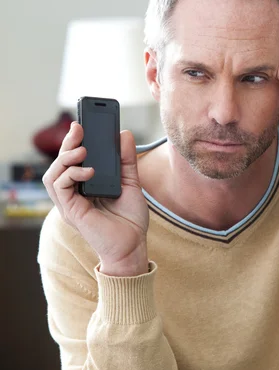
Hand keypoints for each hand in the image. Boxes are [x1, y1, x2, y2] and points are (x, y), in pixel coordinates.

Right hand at [42, 122, 148, 275]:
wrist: (134, 245)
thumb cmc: (130, 218)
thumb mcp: (131, 182)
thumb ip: (126, 159)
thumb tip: (124, 134)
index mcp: (86, 184)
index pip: (72, 159)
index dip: (73, 141)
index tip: (82, 123)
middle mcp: (74, 192)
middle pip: (60, 163)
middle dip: (67, 143)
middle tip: (79, 128)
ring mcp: (70, 203)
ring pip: (52, 174)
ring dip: (65, 158)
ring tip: (82, 151)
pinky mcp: (71, 211)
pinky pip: (59, 188)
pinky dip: (71, 175)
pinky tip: (88, 171)